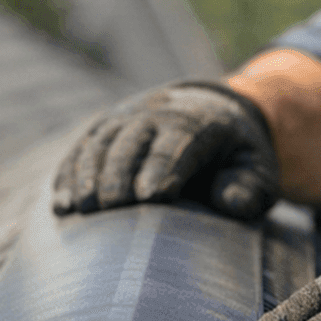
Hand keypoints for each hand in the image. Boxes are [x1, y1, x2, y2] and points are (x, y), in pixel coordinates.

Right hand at [53, 81, 279, 219]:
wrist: (214, 110)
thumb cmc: (237, 153)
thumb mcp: (258, 169)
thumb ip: (250, 188)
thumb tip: (228, 203)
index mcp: (199, 121)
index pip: (177, 143)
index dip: (163, 168)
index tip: (151, 197)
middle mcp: (157, 113)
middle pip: (132, 142)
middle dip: (118, 174)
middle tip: (109, 208)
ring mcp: (126, 118)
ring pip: (101, 143)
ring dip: (87, 175)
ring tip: (80, 209)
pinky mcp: (104, 129)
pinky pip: (81, 150)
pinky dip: (68, 175)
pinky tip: (61, 204)